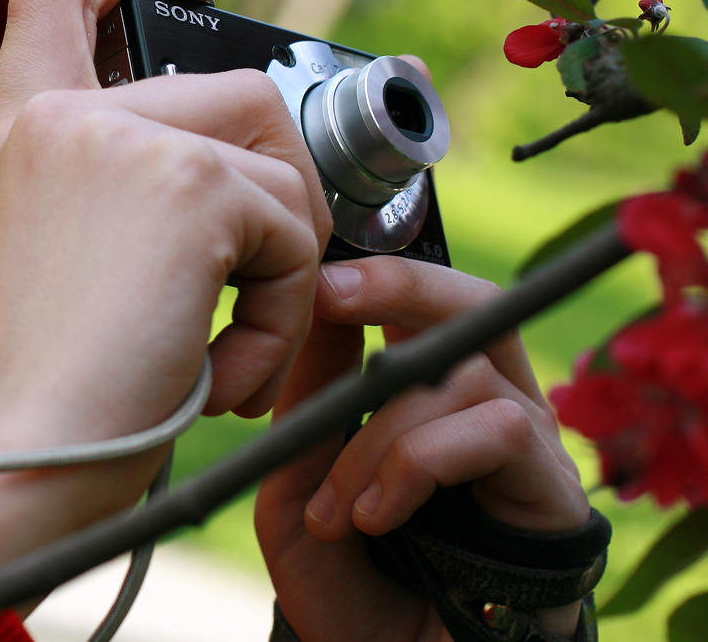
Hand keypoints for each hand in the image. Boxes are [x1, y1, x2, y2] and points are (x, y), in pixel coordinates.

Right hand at [0, 0, 332, 571]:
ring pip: (277, 156)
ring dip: (284, 259)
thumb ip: (138, 185)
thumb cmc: (56, 392)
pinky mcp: (190, 187)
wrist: (24, 470)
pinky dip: (285, 311)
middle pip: (238, 92)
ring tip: (230, 341)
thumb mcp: (77, 256)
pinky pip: (294, 232)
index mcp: (22, 130)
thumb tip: (259, 164)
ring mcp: (123, 141)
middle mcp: (63, 119)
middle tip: (266, 278)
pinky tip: (224, 369)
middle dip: (280, 186)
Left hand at [255, 256, 590, 640]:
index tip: (313, 277)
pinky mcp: (552, 493)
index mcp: (431, 391)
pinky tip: (376, 519)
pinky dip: (418, 464)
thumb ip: (310, 396)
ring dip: (378, 436)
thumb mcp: (298, 478)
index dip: (375, 273)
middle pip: (472, 302)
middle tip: (331, 296)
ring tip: (336, 512)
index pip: (423, 303)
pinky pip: (498, 430)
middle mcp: (488, 403)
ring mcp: (527, 445)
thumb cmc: (344, 576)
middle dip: (400, 286)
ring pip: (465, 375)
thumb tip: (319, 299)